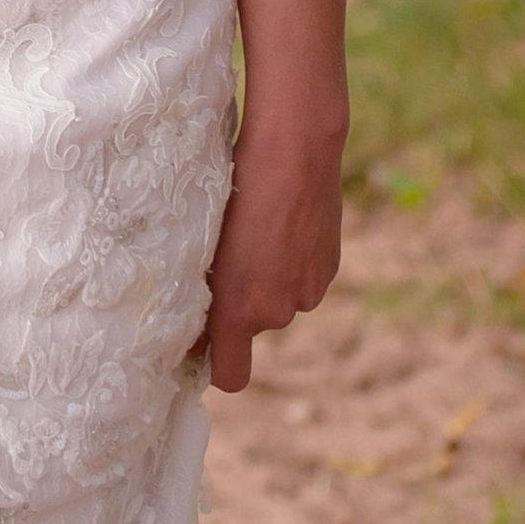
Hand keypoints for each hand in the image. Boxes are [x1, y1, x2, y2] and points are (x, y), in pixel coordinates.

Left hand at [201, 96, 347, 387]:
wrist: (295, 146)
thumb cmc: (237, 185)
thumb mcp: (208, 239)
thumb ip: (208, 289)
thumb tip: (195, 323)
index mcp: (239, 310)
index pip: (230, 377)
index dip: (216, 364)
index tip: (203, 342)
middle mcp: (277, 312)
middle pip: (254, 325)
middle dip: (244, 301)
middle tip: (233, 253)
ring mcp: (307, 292)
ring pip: (281, 299)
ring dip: (271, 280)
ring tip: (262, 229)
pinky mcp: (329, 270)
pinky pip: (304, 279)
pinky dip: (295, 262)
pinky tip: (287, 223)